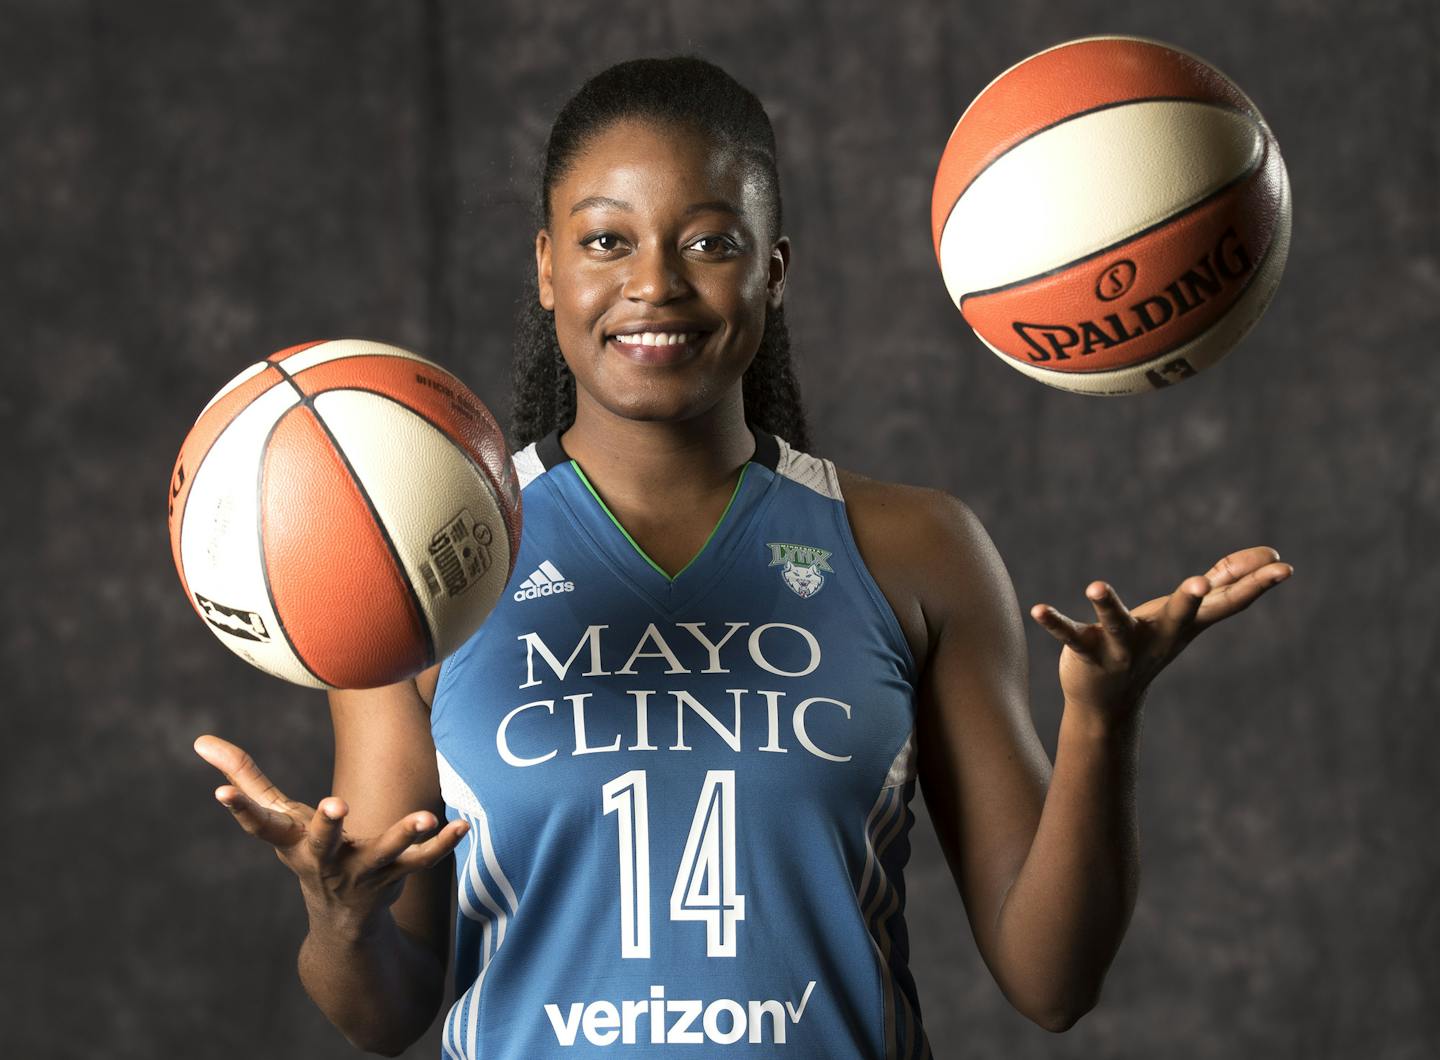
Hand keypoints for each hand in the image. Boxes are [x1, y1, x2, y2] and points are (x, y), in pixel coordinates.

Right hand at [193, 734, 468, 928]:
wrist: (342, 920)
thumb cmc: (305, 851)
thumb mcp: (276, 818)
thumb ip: (244, 778)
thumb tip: (200, 740)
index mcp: (292, 844)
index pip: (262, 826)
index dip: (240, 810)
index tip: (219, 794)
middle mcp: (325, 861)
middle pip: (324, 843)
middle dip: (329, 825)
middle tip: (335, 803)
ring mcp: (362, 872)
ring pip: (384, 854)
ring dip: (403, 835)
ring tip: (424, 816)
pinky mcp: (396, 877)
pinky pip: (422, 861)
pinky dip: (443, 844)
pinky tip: (463, 825)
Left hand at [1029, 546, 1293, 723]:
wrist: (1107, 704)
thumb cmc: (1149, 644)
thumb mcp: (1186, 616)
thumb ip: (1223, 583)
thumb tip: (1268, 554)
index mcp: (1185, 626)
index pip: (1228, 604)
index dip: (1256, 586)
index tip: (1285, 567)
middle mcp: (1158, 638)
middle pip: (1180, 617)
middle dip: (1190, 601)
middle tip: (1199, 582)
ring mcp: (1123, 649)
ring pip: (1117, 626)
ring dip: (1107, 605)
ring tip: (1095, 585)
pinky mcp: (1088, 654)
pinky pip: (1070, 636)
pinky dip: (1054, 622)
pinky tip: (1038, 608)